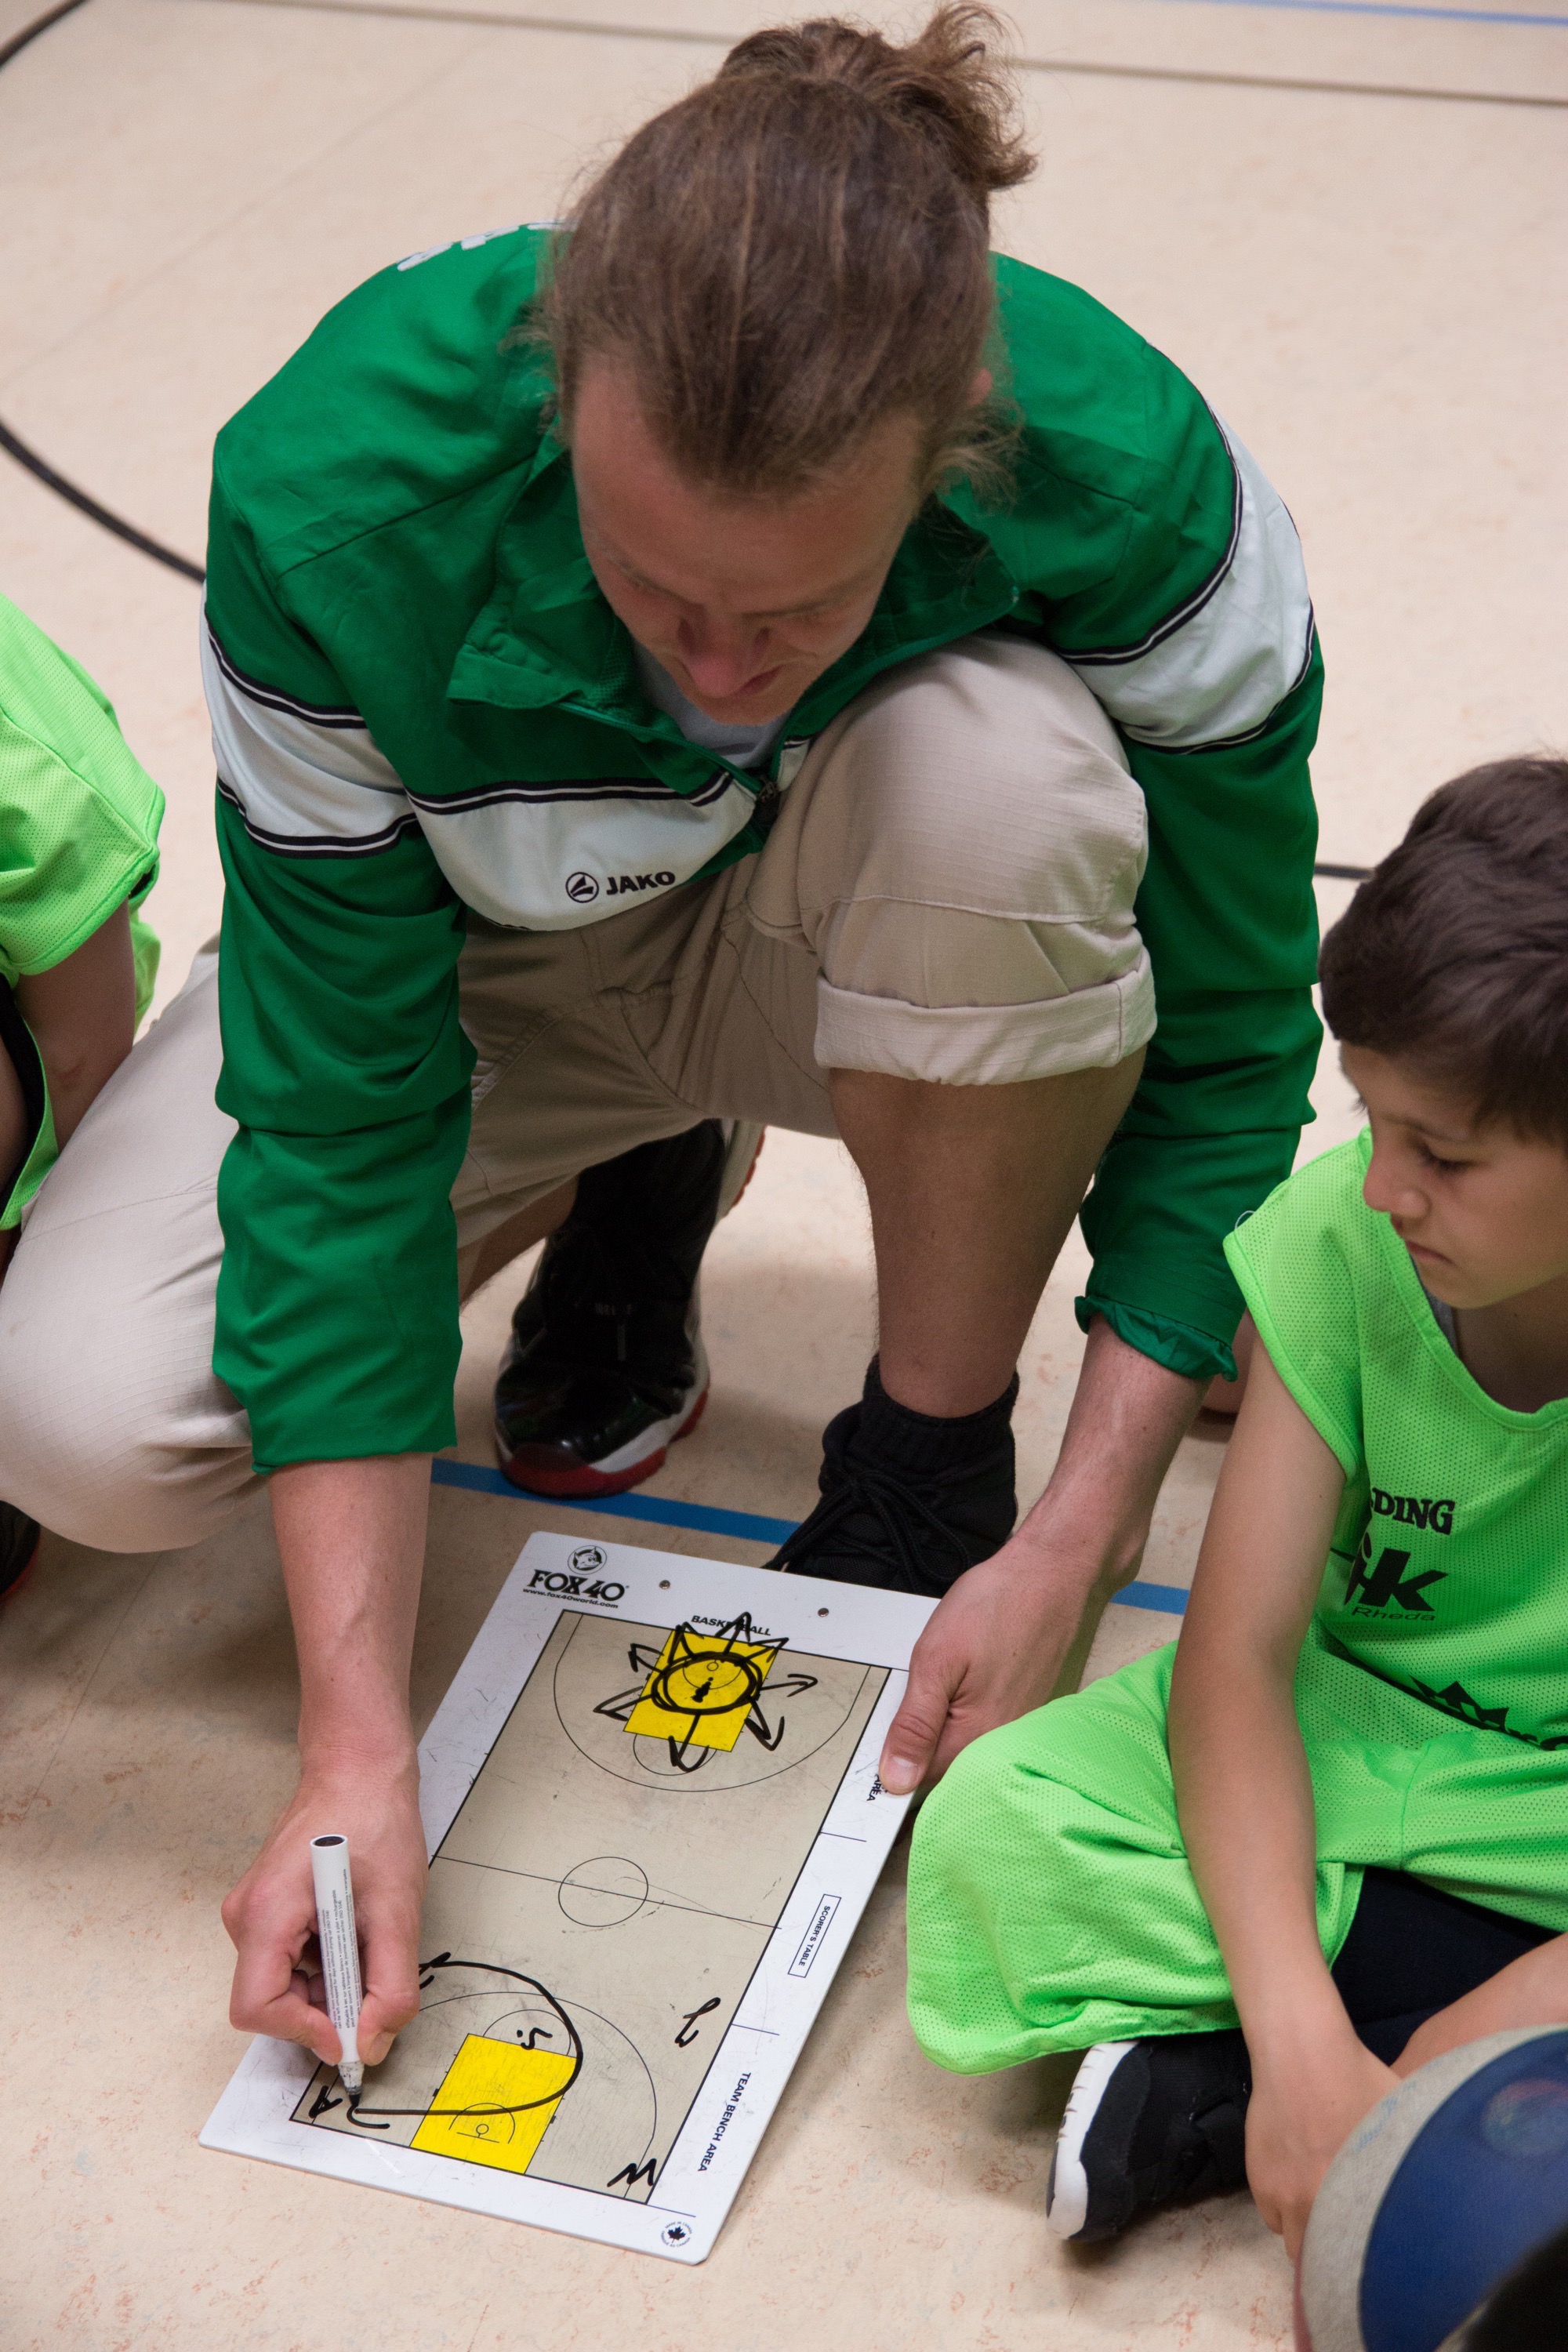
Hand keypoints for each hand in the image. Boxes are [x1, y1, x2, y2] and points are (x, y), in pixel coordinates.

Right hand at [222, 1751, 425, 2069]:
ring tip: (369, 1940)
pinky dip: (326, 1963)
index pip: (257, 2007)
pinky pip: (290, 1960)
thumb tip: (376, 2039)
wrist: (359, 1767)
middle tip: (374, 1979)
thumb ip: (390, 1983)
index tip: (351, 2030)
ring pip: (284, 1983)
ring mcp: (254, 1912)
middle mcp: (246, 1916)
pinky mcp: (268, 1910)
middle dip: (325, 2006)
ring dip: (330, 1983)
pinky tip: (356, 1929)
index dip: (304, 2030)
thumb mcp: (396, 1909)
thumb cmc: (373, 1818)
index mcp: (267, 1911)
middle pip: (271, 2000)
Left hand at [878, 1531, 1096, 1791]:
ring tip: (947, 1680)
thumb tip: (895, 1779)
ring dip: (943, 1725)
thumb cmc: (998, 1606)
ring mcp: (1017, 1728)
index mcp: (976, 1739)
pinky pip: (984, 1729)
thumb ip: (915, 1724)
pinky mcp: (1024, 1712)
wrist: (1051, 1575)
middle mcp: (1002, 1744)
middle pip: (945, 1768)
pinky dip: (966, 1711)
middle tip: (922, 1691)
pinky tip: (966, 1680)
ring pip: (964, 1747)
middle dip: (920, 1743)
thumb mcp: (936, 1660)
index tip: (880, 1741)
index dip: (893, 1763)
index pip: (920, 1782)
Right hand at [1246, 2035, 1397, 2258]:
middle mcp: (1311, 2202)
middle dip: (1331, 2247)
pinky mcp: (1257, 2176)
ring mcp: (1279, 2191)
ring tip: (1319, 2199)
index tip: (1369, 2246)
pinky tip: (1297, 2178)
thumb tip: (1439, 2183)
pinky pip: (1269, 2211)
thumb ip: (1414, 2161)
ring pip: (1290, 2235)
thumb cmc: (1358, 2078)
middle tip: (1346, 2226)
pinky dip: (1281, 2204)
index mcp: (1351, 2195)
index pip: (1354, 2252)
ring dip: (1304, 2226)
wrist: (1301, 2050)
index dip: (1362, 2255)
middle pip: (1318, 2256)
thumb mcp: (1400, 2119)